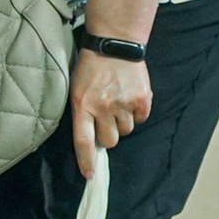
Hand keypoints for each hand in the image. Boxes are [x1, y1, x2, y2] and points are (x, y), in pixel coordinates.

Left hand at [69, 49, 152, 174]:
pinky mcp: (141, 99)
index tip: (89, 175)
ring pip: (126, 130)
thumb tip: (91, 140)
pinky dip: (136, 112)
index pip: (83, 142)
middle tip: (107, 118)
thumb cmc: (91, 66)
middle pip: (110, 141)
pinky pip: (140, 118)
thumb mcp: (76, 89)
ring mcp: (123, 104)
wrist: (114, 43)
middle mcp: (103, 108)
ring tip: (118, 101)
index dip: (86, 161)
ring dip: (122, 121)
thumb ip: (82, 113)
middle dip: (109, 135)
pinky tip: (129, 96)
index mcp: (82, 106)